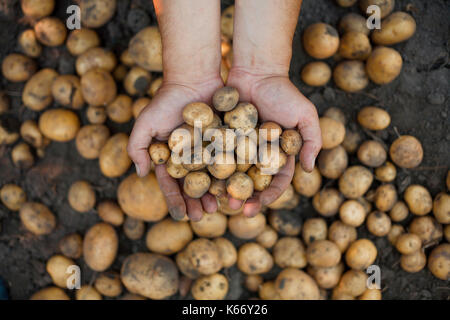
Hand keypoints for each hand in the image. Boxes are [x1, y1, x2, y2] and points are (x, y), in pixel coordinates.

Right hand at [127, 77, 222, 220]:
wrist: (193, 79)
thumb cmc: (166, 101)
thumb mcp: (145, 123)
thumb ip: (137, 148)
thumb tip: (141, 175)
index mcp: (169, 157)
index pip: (171, 184)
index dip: (176, 201)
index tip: (181, 216)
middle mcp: (188, 158)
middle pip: (192, 186)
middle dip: (195, 203)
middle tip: (201, 217)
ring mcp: (207, 151)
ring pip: (211, 179)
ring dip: (213, 195)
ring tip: (217, 208)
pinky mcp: (224, 143)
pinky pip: (227, 163)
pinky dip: (230, 177)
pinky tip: (233, 189)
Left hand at [225, 67, 321, 216]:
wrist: (257, 71)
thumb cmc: (284, 92)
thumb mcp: (306, 114)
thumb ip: (312, 140)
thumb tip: (310, 169)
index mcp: (278, 156)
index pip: (275, 182)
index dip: (268, 196)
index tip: (257, 206)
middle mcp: (258, 156)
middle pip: (251, 183)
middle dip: (244, 197)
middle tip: (234, 207)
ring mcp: (239, 148)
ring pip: (231, 175)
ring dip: (225, 188)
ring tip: (217, 199)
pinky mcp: (222, 138)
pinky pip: (216, 156)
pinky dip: (210, 168)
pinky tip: (203, 179)